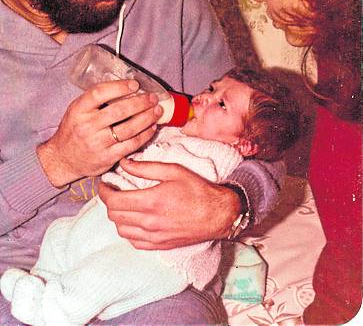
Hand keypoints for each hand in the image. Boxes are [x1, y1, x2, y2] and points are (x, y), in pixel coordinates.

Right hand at [37, 80, 161, 187]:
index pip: (99, 93)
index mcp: (78, 110)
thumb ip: (96, 100)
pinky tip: (152, 127)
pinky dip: (145, 135)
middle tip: (153, 97)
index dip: (119, 87)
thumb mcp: (77, 110)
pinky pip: (131, 145)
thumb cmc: (74, 130)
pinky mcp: (107, 158)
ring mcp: (97, 143)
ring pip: (128, 129)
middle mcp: (87, 126)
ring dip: (147, 118)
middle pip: (119, 111)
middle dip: (140, 102)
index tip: (135, 84)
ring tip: (157, 110)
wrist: (62, 159)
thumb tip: (126, 86)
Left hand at [98, 158, 240, 249]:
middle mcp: (149, 222)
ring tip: (122, 204)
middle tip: (112, 190)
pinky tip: (133, 220)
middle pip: (114, 215)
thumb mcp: (173, 171)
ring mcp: (153, 237)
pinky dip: (127, 230)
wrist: (218, 214)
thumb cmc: (198, 189)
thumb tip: (124, 163)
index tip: (104, 183)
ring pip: (120, 230)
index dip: (103, 191)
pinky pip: (133, 242)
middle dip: (108, 201)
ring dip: (116, 216)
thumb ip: (145, 168)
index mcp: (150, 201)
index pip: (113, 201)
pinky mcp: (159, 246)